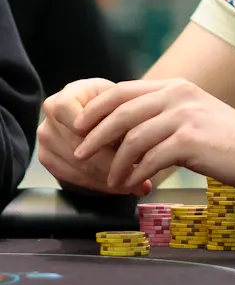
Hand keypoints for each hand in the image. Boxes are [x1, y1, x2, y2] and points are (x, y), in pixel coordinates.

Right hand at [37, 79, 149, 195]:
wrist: (96, 107)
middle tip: (140, 181)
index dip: (103, 141)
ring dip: (106, 181)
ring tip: (134, 187)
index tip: (131, 154)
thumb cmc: (112, 102)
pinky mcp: (47, 158)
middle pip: (79, 149)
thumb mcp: (120, 100)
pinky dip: (96, 185)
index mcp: (66, 97)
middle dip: (111, 167)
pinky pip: (71, 177)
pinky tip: (118, 188)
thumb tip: (135, 143)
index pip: (80, 125)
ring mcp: (45, 140)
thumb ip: (122, 116)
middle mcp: (49, 118)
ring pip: (76, 168)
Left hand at [72, 78, 234, 189]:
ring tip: (111, 180)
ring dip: (116, 163)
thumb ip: (163, 113)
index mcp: (176, 86)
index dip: (96, 109)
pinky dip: (136, 173)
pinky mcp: (190, 140)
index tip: (79, 127)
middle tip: (80, 154)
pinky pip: (150, 158)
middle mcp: (178, 95)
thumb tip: (126, 127)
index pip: (123, 90)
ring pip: (133, 138)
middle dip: (95, 135)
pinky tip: (133, 184)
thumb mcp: (193, 114)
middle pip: (122, 112)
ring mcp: (185, 116)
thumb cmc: (225, 139)